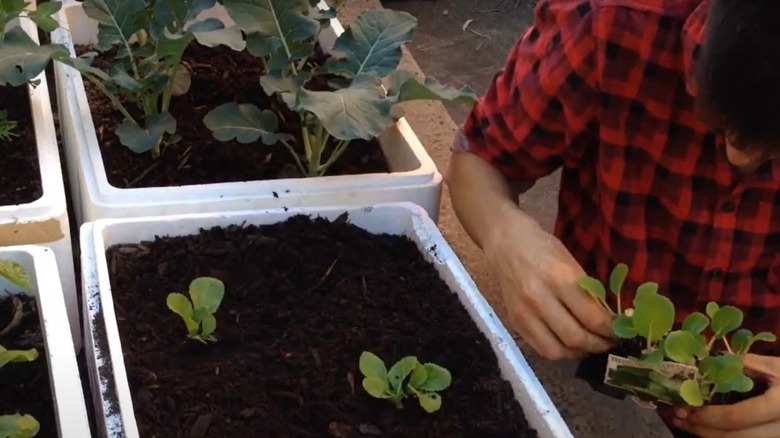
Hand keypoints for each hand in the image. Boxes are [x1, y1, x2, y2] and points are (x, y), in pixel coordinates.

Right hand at [483, 207, 613, 359]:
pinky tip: (568, 343)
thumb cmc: (543, 248)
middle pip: (575, 338)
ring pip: (557, 350)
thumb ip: (588, 292)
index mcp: (559, 278)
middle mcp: (539, 298)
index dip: (611, 330)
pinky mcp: (515, 321)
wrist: (506, 242)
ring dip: (578, 352)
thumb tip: (609, 320)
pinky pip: (540, 349)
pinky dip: (559, 351)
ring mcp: (524, 313)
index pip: (592, 318)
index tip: (621, 331)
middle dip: (598, 345)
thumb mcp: (571, 263)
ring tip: (589, 345)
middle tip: (609, 342)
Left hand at [674, 354, 779, 436]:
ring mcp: (775, 436)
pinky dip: (722, 434)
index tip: (684, 408)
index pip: (733, 418)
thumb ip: (748, 363)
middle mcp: (776, 429)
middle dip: (701, 429)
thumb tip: (713, 359)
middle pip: (732, 437)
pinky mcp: (772, 436)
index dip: (706, 416)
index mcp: (775, 407)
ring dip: (708, 434)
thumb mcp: (777, 366)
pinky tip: (706, 426)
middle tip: (677, 417)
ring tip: (685, 423)